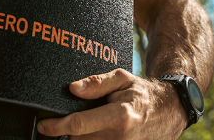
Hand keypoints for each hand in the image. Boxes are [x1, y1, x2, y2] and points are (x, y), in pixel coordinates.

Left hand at [36, 69, 186, 138]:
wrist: (169, 112)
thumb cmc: (143, 95)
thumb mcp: (122, 79)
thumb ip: (96, 83)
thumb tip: (73, 88)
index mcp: (119, 117)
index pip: (78, 125)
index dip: (55, 126)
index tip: (44, 125)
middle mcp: (120, 137)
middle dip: (68, 131)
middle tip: (68, 120)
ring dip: (81, 138)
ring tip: (86, 125)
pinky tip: (94, 132)